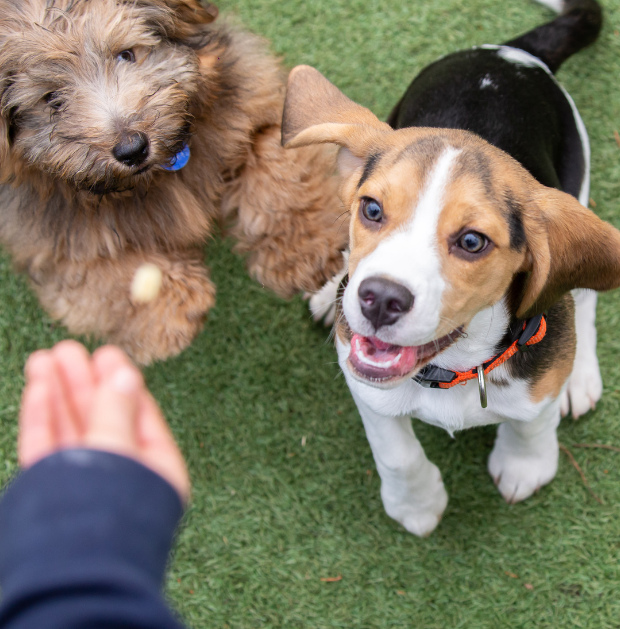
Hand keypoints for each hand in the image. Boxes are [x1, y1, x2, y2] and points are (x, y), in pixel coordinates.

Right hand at [19, 341, 189, 502]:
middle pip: (102, 420)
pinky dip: (43, 416)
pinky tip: (40, 386)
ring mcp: (86, 486)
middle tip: (70, 349)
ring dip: (59, 393)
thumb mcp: (119, 453)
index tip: (106, 354)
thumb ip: (116, 414)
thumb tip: (124, 375)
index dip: (122, 383)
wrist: (73, 579)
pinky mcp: (53, 493)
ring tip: (47, 357)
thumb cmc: (110, 514)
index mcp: (155, 472)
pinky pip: (49, 447)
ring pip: (71, 430)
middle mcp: (121, 478)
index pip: (140, 417)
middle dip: (84, 384)